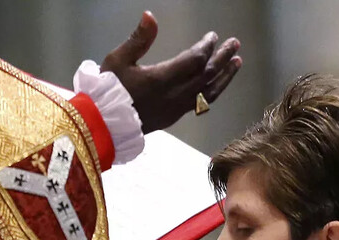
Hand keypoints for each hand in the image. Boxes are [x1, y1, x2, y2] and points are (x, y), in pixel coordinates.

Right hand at [101, 11, 241, 133]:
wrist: (102, 125)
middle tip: (234, 44)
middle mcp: (174, 96)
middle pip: (207, 75)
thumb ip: (138, 39)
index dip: (206, 47)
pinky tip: (217, 84)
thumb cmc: (106, 91)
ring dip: (225, 76)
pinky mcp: (173, 117)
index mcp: (161, 79)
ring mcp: (176, 109)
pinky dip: (214, 91)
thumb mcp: (117, 60)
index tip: (213, 36)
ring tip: (237, 63)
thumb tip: (150, 15)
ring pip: (208, 92)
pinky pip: (201, 103)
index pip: (194, 61)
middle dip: (223, 58)